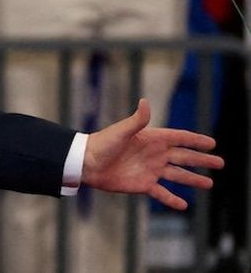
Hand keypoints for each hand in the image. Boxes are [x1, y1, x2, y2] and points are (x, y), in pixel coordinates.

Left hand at [82, 99, 222, 209]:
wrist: (86, 163)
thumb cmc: (102, 143)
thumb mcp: (122, 131)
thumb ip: (137, 120)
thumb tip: (145, 101)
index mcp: (151, 139)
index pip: (179, 138)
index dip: (195, 140)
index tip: (212, 143)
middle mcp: (154, 154)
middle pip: (183, 157)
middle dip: (201, 160)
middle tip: (220, 163)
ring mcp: (150, 170)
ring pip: (177, 176)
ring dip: (192, 179)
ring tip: (209, 183)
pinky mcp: (143, 184)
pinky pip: (162, 193)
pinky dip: (172, 199)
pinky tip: (184, 205)